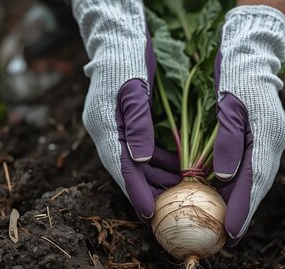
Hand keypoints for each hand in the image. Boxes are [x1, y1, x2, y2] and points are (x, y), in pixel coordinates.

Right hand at [74, 0, 179, 218]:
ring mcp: (113, 128)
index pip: (120, 169)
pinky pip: (140, 150)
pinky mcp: (123, 123)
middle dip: (149, 192)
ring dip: (157, 178)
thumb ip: (138, 125)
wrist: (116, 36)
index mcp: (103, 126)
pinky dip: (158, 161)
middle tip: (171, 211)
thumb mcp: (135, 89)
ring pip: (136, 163)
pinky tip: (178, 169)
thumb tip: (141, 159)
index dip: (135, 193)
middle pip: (128, 172)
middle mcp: (105, 131)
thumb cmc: (127, 58)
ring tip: (180, 194)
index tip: (150, 215)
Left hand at [213, 5, 284, 244]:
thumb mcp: (228, 105)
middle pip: (258, 185)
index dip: (242, 209)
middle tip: (229, 239)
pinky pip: (253, 167)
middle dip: (244, 213)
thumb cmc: (236, 74)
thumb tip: (223, 176)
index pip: (254, 181)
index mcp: (267, 136)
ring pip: (257, 179)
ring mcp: (271, 140)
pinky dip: (241, 185)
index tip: (231, 233)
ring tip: (228, 227)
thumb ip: (229, 141)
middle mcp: (273, 142)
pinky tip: (227, 197)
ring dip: (243, 202)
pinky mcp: (264, 136)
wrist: (253, 51)